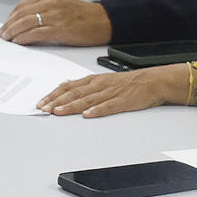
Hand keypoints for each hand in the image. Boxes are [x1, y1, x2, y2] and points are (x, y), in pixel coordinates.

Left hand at [0, 0, 111, 46]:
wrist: (103, 21)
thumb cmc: (84, 16)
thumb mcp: (61, 5)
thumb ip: (44, 9)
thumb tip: (24, 21)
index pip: (22, 5)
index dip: (11, 17)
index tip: (6, 24)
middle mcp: (51, 3)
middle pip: (21, 14)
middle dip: (9, 25)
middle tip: (3, 34)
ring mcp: (55, 16)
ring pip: (25, 23)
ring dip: (13, 32)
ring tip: (8, 39)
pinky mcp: (59, 29)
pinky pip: (35, 33)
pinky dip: (23, 38)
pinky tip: (19, 41)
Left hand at [37, 64, 185, 116]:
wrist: (154, 81)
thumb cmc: (129, 84)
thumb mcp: (104, 82)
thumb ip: (87, 88)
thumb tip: (67, 94)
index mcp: (94, 80)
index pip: (69, 86)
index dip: (54, 94)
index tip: (42, 102)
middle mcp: (100, 85)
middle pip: (74, 93)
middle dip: (57, 101)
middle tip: (44, 109)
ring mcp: (111, 93)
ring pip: (87, 100)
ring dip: (71, 106)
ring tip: (58, 112)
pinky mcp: (123, 101)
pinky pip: (108, 106)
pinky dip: (97, 110)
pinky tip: (87, 115)